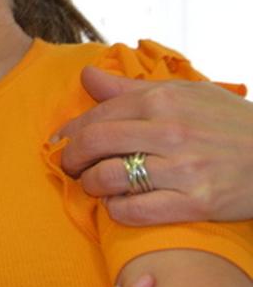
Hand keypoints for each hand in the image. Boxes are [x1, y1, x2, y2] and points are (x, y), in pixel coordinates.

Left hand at [58, 67, 252, 224]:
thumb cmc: (228, 122)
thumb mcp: (186, 93)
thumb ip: (130, 88)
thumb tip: (86, 76)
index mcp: (164, 99)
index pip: (97, 116)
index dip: (69, 132)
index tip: (58, 142)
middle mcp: (171, 131)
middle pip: (95, 144)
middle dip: (71, 158)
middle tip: (69, 167)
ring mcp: (184, 168)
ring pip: (111, 177)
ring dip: (91, 185)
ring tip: (93, 186)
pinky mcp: (198, 202)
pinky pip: (138, 210)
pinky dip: (117, 210)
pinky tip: (117, 206)